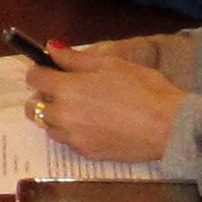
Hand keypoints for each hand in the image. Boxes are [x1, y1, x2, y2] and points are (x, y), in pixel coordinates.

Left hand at [22, 52, 185, 162]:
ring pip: (48, 125)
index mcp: (66, 88)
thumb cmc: (143, 88)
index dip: (40, 70)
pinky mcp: (85, 153)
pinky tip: (93, 124)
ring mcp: (73, 137)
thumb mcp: (110, 64)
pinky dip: (71, 131)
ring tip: (81, 108)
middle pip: (33, 106)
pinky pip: (66, 140)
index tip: (51, 69)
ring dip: (55, 115)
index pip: (33, 78)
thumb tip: (50, 48)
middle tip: (65, 89)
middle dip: (43, 96)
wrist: (167, 126)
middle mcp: (63, 115)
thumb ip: (75, 58)